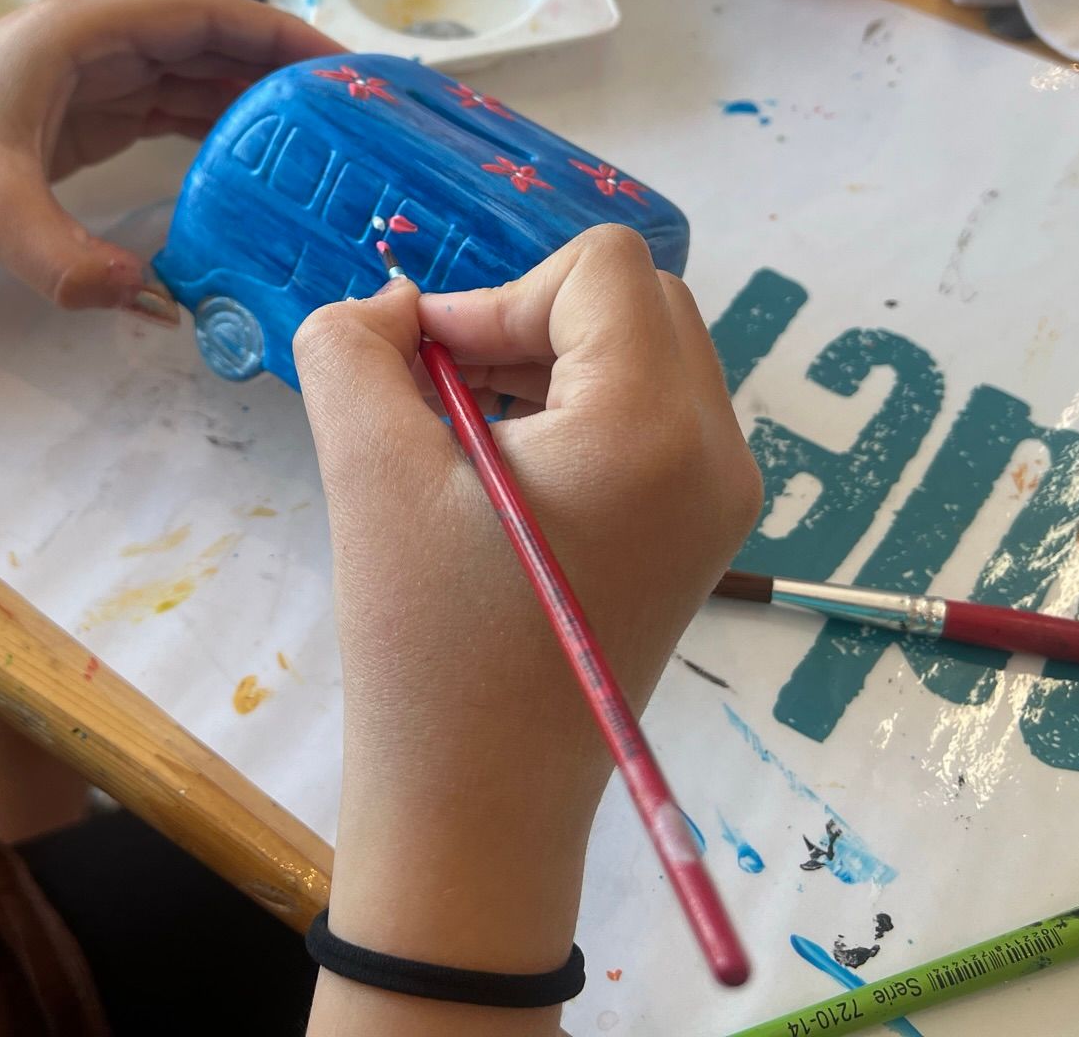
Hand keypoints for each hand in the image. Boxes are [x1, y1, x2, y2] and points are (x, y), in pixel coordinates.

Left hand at [0, 0, 341, 319]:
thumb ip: (60, 257)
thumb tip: (142, 298)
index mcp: (87, 33)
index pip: (209, 17)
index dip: (281, 37)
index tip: (343, 68)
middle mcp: (101, 43)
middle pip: (216, 43)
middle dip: (285, 71)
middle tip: (355, 116)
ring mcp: (95, 77)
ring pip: (198, 76)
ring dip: (258, 102)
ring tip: (327, 142)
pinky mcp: (88, 114)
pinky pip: (172, 110)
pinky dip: (219, 129)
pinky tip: (261, 164)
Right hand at [294, 226, 759, 981]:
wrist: (480, 810)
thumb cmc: (427, 646)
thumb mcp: (369, 474)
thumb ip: (356, 349)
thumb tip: (389, 305)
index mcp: (653, 427)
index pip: (598, 268)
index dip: (498, 293)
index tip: (427, 368)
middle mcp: (718, 451)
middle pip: (636, 300)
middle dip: (530, 318)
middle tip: (442, 391)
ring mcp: (723, 499)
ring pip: (647, 354)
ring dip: (551, 360)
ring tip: (462, 435)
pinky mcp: (703, 536)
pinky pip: (655, 417)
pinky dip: (580, 411)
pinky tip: (504, 477)